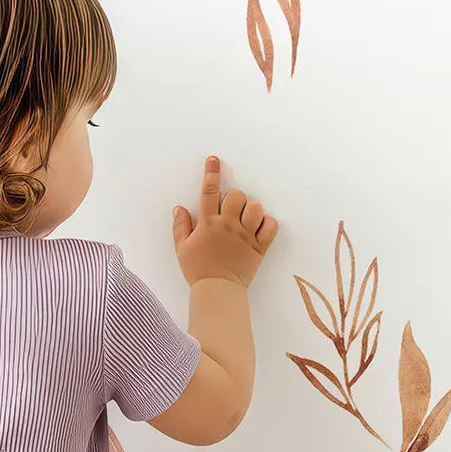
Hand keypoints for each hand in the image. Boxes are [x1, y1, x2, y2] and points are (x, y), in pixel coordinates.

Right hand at [171, 157, 277, 288]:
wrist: (217, 291)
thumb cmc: (198, 270)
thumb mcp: (182, 248)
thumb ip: (181, 226)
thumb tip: (179, 208)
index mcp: (208, 224)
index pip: (209, 192)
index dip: (211, 173)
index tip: (214, 160)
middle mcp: (228, 226)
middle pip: (236, 196)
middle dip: (234, 197)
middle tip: (231, 209)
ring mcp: (245, 236)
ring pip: (255, 208)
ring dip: (251, 209)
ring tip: (246, 218)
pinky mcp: (259, 247)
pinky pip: (271, 226)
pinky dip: (268, 223)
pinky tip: (260, 226)